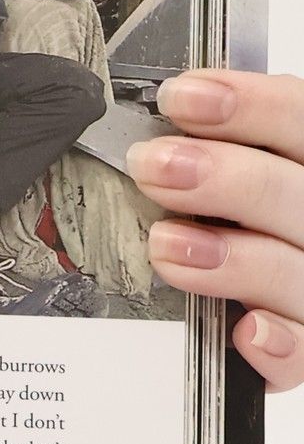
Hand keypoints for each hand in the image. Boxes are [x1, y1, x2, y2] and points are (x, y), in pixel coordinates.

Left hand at [127, 70, 303, 389]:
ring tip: (166, 245)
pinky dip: (281, 343)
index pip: (303, 119)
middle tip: (154, 167)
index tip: (180, 99)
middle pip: (297, 195)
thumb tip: (159, 113)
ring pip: (299, 272)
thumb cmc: (245, 216)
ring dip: (234, 258)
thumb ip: (216, 143)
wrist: (274, 294)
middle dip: (226, 177)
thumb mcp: (239, 164)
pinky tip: (247, 329)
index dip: (251, 104)